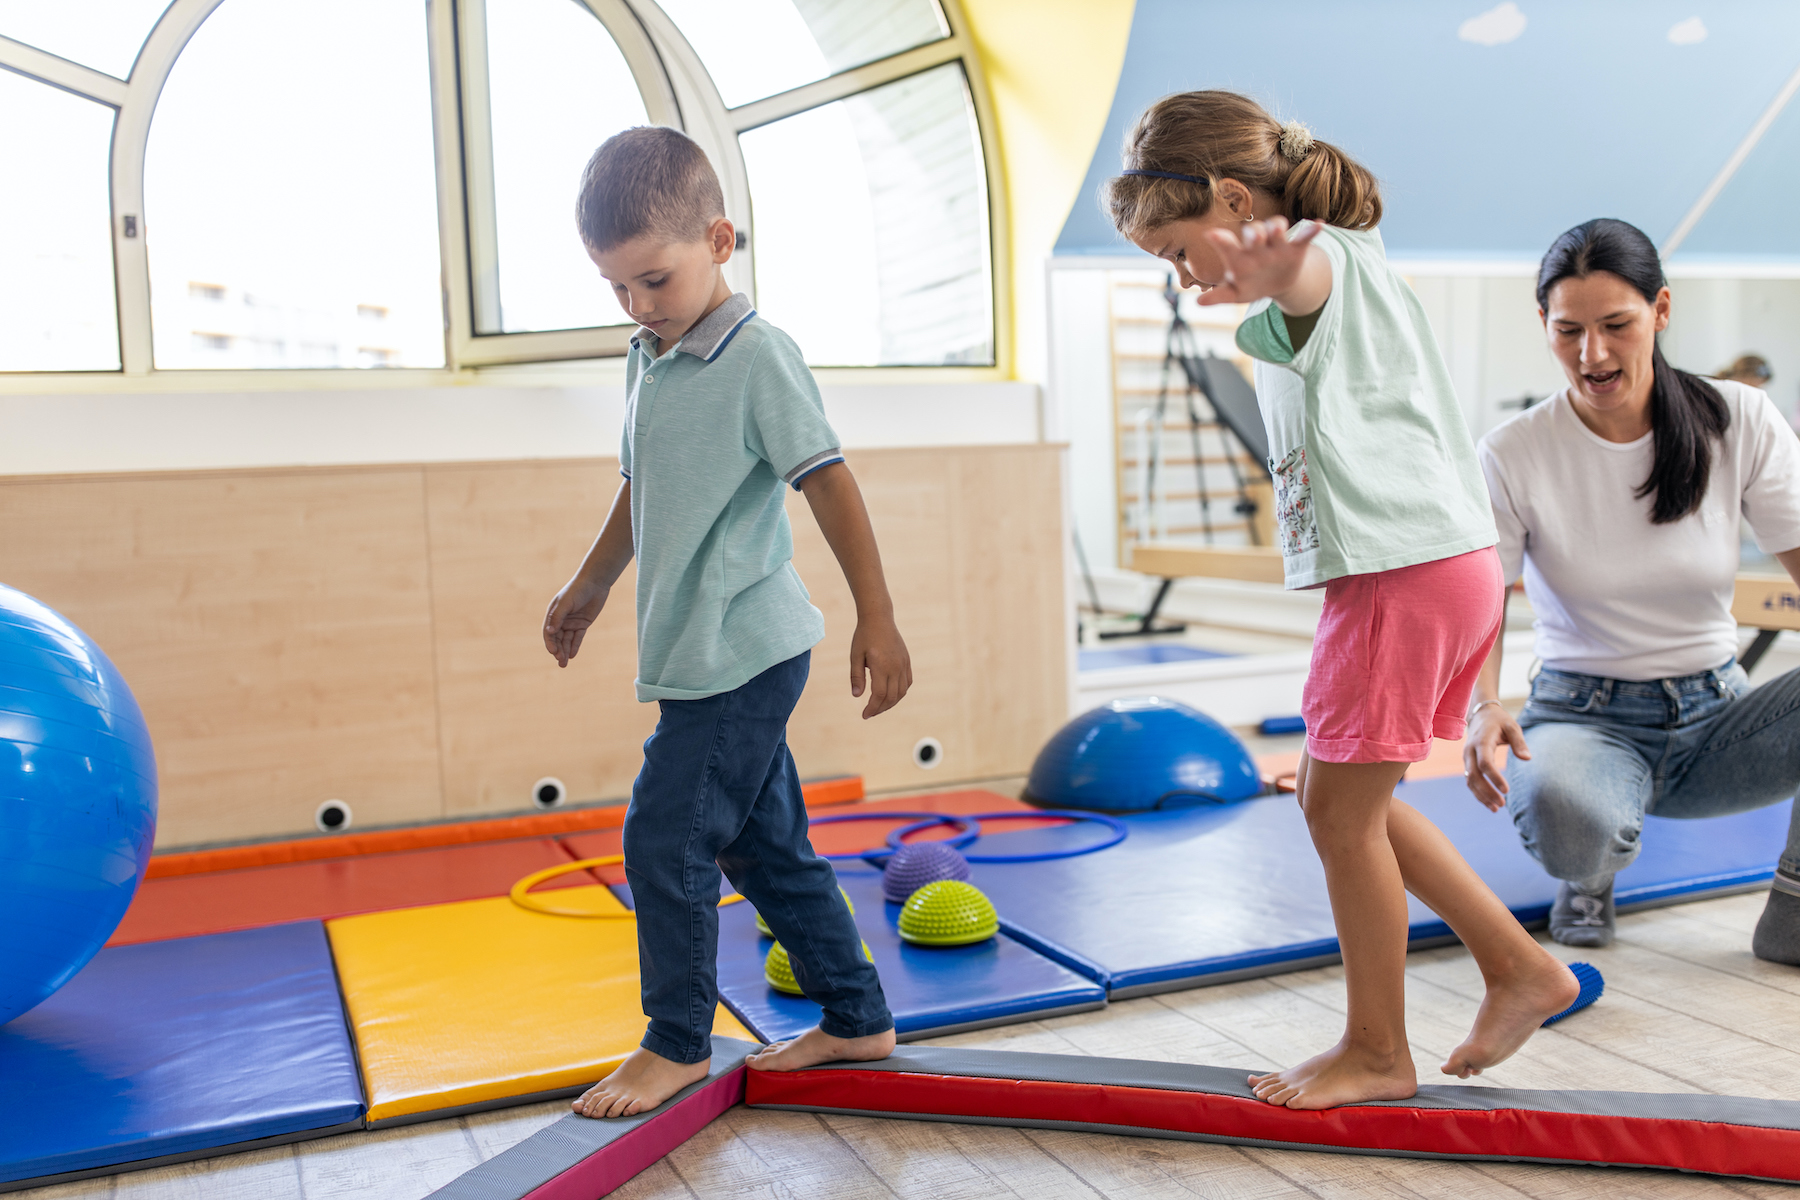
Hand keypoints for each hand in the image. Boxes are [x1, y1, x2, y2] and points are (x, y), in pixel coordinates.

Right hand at [543, 575, 609, 667]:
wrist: (595, 583)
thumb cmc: (577, 590)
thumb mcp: (566, 603)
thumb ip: (558, 617)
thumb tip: (549, 631)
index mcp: (553, 613)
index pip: (549, 632)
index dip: (550, 642)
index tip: (553, 652)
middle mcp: (561, 619)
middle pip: (557, 638)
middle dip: (558, 650)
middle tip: (560, 661)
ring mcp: (572, 622)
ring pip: (566, 640)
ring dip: (565, 651)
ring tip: (564, 663)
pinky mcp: (582, 624)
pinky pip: (577, 638)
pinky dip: (574, 646)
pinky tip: (572, 655)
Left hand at [850, 614, 910, 718]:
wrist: (879, 618)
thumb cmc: (864, 636)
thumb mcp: (855, 656)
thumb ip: (856, 676)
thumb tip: (857, 696)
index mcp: (881, 666)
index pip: (879, 694)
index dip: (872, 708)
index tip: (864, 715)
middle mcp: (895, 667)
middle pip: (891, 697)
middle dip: (880, 708)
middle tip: (870, 713)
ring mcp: (903, 664)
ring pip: (902, 692)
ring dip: (891, 703)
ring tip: (879, 706)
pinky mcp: (906, 661)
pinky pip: (907, 682)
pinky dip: (900, 692)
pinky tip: (891, 695)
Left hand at [1197, 216, 1322, 306]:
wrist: (1275, 282)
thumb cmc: (1249, 284)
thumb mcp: (1235, 293)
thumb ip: (1219, 296)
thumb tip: (1198, 304)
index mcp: (1239, 255)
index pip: (1228, 245)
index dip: (1220, 240)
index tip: (1211, 234)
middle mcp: (1256, 245)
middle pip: (1254, 233)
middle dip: (1254, 233)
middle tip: (1253, 235)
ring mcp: (1276, 244)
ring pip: (1277, 229)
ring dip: (1277, 227)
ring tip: (1278, 228)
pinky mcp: (1295, 247)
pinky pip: (1303, 237)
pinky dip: (1311, 231)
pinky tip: (1318, 225)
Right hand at [1462, 702, 1529, 812]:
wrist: (1481, 714)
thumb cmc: (1500, 721)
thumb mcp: (1513, 727)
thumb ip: (1520, 743)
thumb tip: (1527, 759)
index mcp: (1481, 741)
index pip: (1485, 763)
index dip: (1495, 778)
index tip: (1507, 790)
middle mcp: (1469, 751)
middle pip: (1474, 775)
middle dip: (1487, 792)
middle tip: (1502, 805)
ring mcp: (1466, 757)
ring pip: (1469, 780)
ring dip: (1481, 796)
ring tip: (1496, 809)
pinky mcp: (1467, 763)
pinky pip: (1470, 780)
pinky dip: (1478, 793)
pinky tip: (1489, 802)